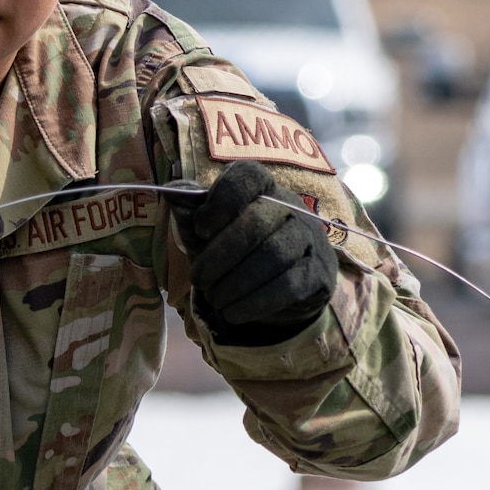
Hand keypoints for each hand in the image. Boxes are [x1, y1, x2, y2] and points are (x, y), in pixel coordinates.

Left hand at [177, 160, 335, 345]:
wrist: (284, 286)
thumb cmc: (239, 251)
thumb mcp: (210, 231)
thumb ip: (191, 212)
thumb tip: (170, 192)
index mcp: (264, 188)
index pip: (249, 176)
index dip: (222, 200)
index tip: (201, 229)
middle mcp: (293, 206)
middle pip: (258, 221)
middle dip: (220, 255)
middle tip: (199, 280)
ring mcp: (310, 239)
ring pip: (274, 255)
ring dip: (236, 282)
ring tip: (214, 299)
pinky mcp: (319, 272)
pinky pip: (288, 285)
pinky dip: (255, 302)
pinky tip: (234, 313)